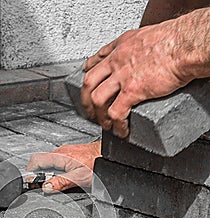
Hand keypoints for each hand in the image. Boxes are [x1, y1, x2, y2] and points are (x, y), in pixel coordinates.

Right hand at [25, 141, 100, 193]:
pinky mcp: (72, 154)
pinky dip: (56, 170)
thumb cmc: (99, 164)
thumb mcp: (79, 178)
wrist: (111, 156)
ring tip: (53, 183)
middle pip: (41, 162)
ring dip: (48, 173)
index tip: (30, 183)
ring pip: (49, 162)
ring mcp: (66, 152)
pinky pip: (58, 162)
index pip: (35, 161)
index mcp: (59, 156)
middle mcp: (61, 152)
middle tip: (42, 186)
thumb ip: (61, 182)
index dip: (29, 173)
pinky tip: (63, 178)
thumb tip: (46, 187)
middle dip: (39, 174)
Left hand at [81, 9, 208, 137]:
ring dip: (99, 116)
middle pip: (89, 83)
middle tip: (91, 112)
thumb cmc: (172, 40)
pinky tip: (121, 131)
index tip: (87, 85)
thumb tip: (135, 53)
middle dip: (86, 101)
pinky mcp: (132, 91)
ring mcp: (122, 77)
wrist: (184, 45)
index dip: (88, 75)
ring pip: (98, 99)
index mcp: (119, 49)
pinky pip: (116, 113)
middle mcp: (116, 62)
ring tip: (105, 125)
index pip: (95, 62)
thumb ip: (134, 46)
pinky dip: (117, 125)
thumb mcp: (144, 35)